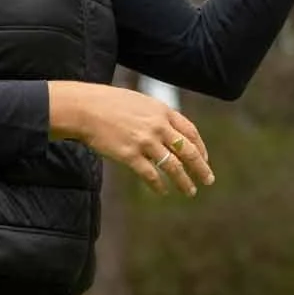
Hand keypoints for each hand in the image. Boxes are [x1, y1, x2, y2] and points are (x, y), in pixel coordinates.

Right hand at [48, 82, 213, 196]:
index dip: (200, 147)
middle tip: (208, 180)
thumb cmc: (108, 104)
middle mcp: (158, 126)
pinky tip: (162, 192)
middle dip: (200, 167)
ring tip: (190, 191)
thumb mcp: (139, 102)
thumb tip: (167, 132)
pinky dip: (159, 185)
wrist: (84, 108)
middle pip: (187, 150)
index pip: (190, 131)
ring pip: (172, 166)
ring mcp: (145, 141)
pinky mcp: (130, 155)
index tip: (204, 159)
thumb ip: (155, 116)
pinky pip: (150, 175)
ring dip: (184, 181)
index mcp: (162, 111)